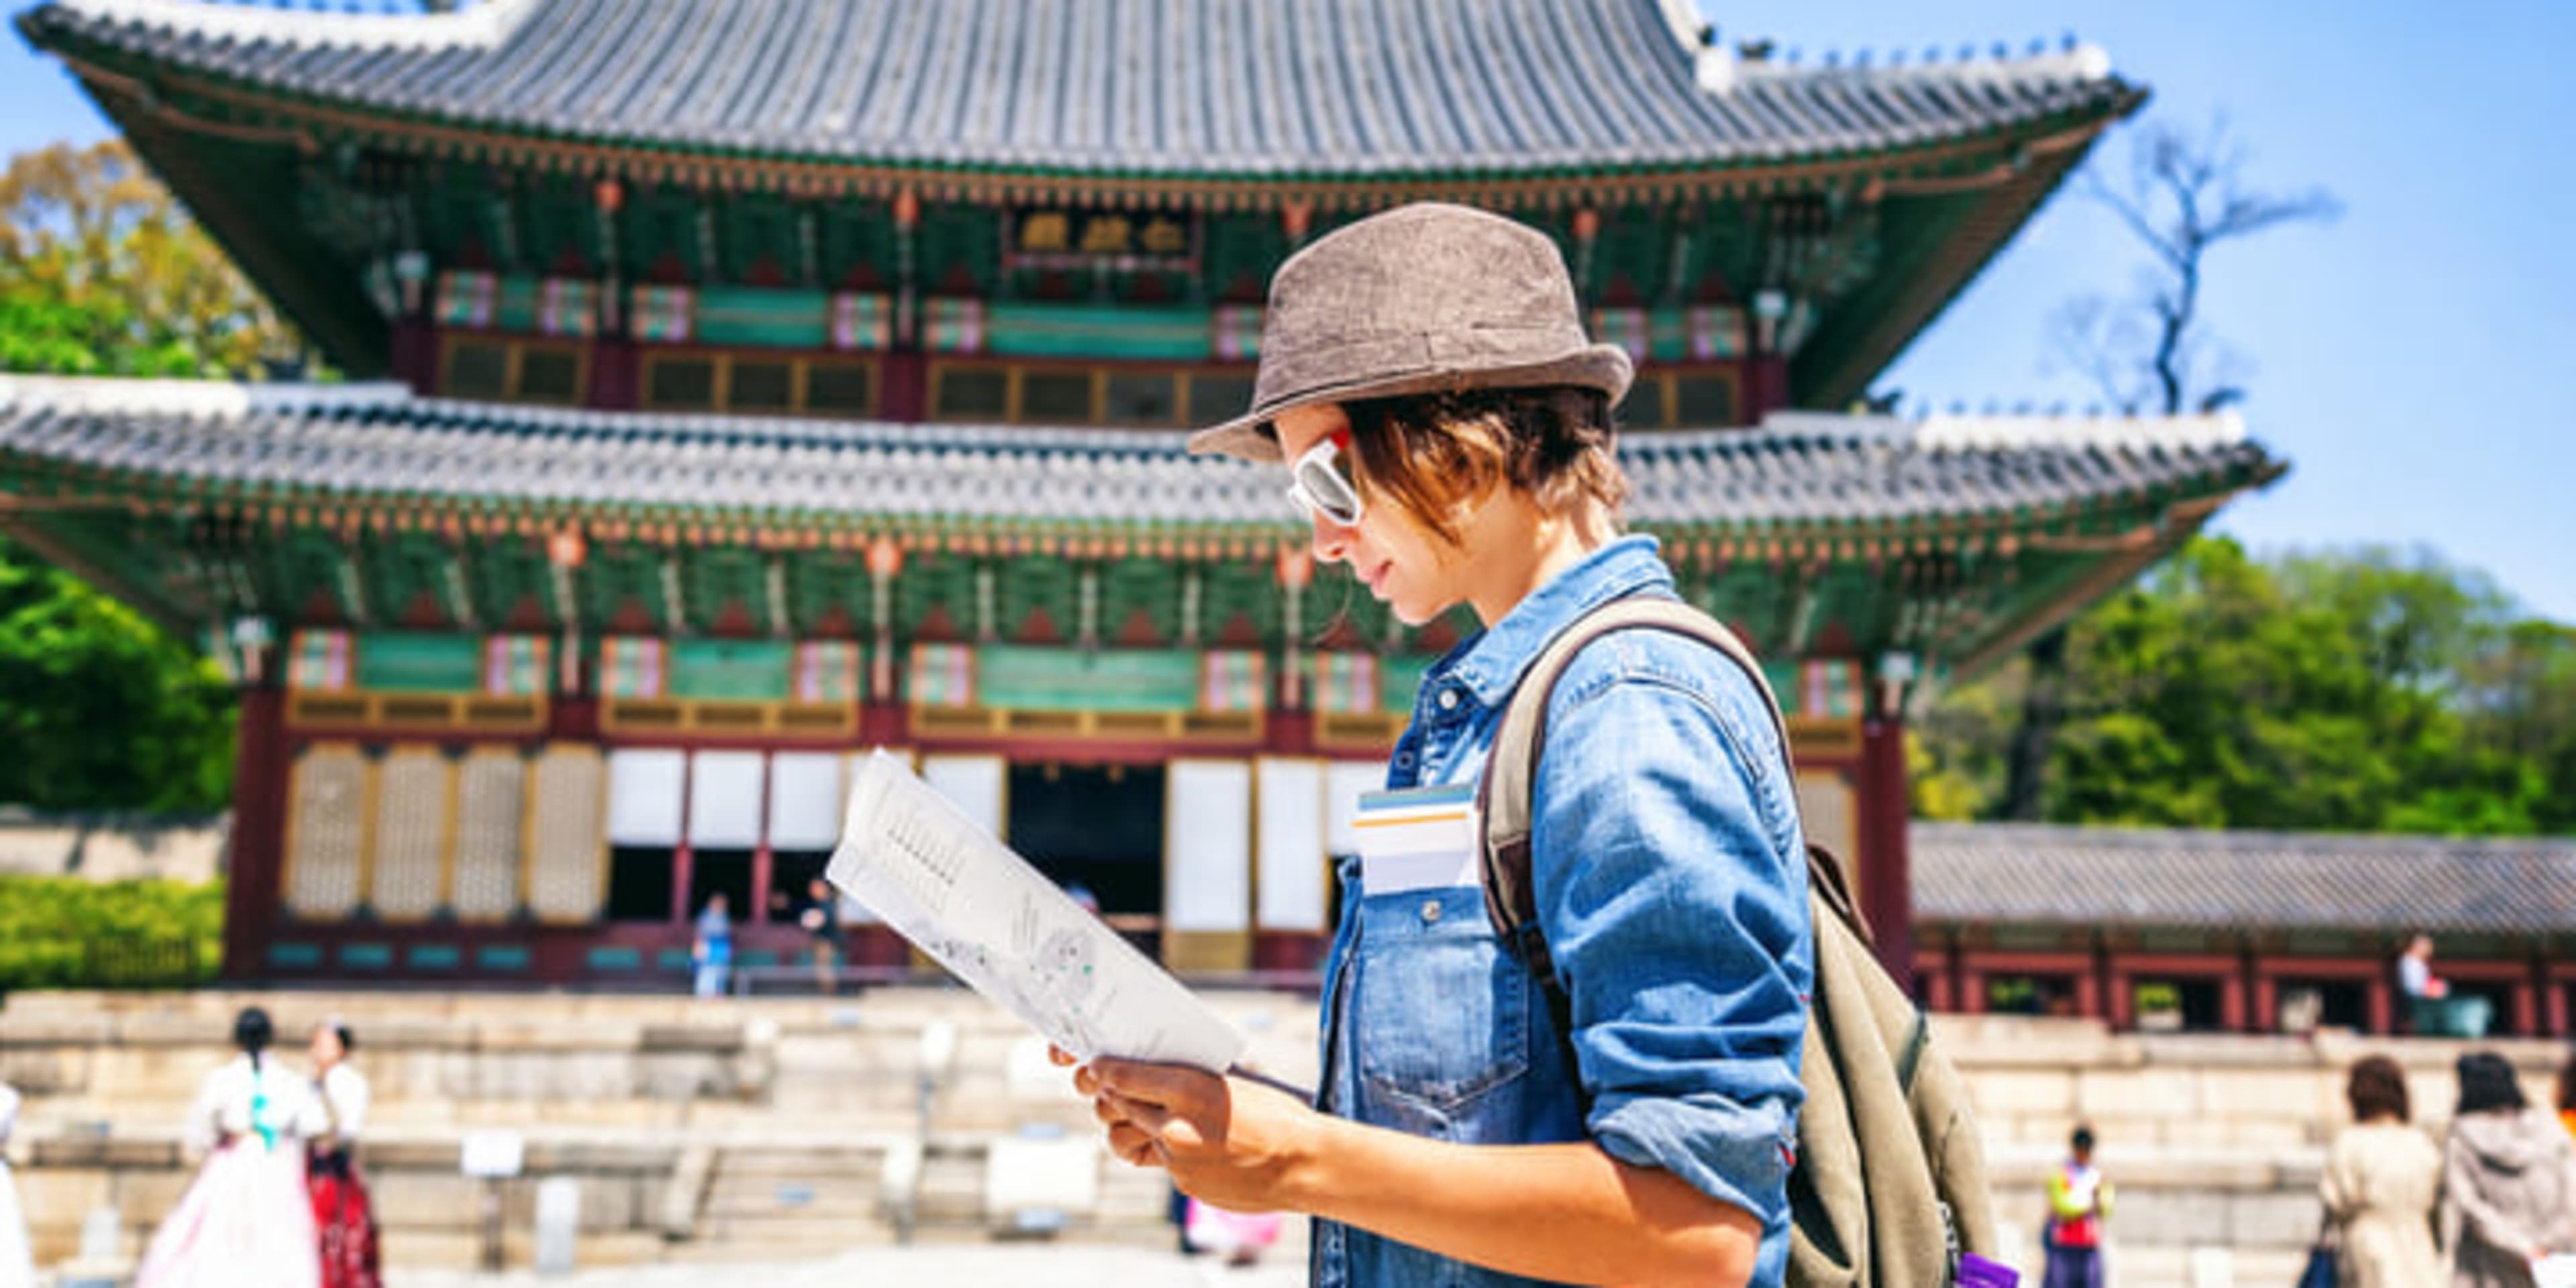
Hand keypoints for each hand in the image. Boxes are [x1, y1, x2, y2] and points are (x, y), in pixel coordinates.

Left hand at [1049, 1047, 1324, 1213]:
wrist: (1303, 1164)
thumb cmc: (1274, 1115)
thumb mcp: (1229, 1081)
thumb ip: (1185, 1078)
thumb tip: (1148, 1071)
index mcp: (1188, 1089)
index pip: (1123, 1076)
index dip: (1104, 1070)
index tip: (1097, 1066)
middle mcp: (1175, 1126)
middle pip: (1117, 1107)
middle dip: (1111, 1096)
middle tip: (1112, 1087)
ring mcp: (1177, 1161)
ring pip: (1129, 1139)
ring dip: (1129, 1126)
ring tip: (1145, 1117)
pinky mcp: (1184, 1184)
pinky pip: (1159, 1161)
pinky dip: (1165, 1150)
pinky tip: (1187, 1142)